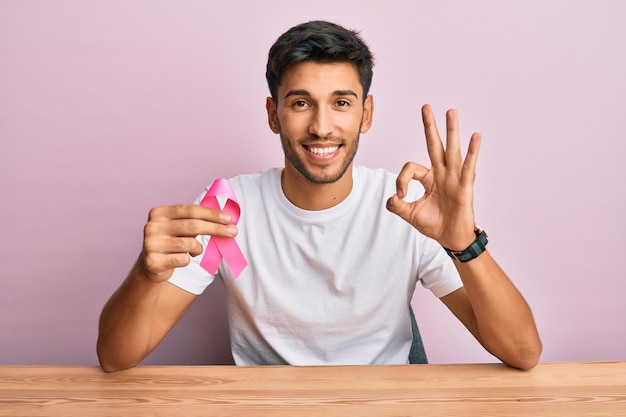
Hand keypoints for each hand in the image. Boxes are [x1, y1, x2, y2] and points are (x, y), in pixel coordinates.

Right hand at [139, 204, 236, 281]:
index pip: (190, 210)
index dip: (211, 214)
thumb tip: (226, 218)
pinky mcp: (153, 262)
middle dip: (216, 228)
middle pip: (192, 226)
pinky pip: (183, 259)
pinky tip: (180, 259)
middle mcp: (152, 226)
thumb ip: (196, 220)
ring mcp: (151, 244)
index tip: (229, 218)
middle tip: (233, 232)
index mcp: (159, 213)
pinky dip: (187, 260)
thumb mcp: (180, 227)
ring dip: (198, 249)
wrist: (151, 266)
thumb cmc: (172, 242)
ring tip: (194, 251)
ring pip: (189, 244)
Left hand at [386, 104, 480, 250]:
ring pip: (451, 150)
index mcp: (428, 178)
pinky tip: (476, 136)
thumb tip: (392, 197)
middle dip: (429, 126)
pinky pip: (468, 166)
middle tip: (426, 107)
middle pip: (434, 145)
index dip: (402, 180)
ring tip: (451, 112)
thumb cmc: (434, 224)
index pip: (411, 168)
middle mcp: (441, 173)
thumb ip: (397, 206)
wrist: (451, 239)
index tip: (400, 195)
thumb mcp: (410, 215)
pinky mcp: (465, 186)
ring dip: (451, 131)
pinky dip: (473, 151)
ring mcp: (454, 178)